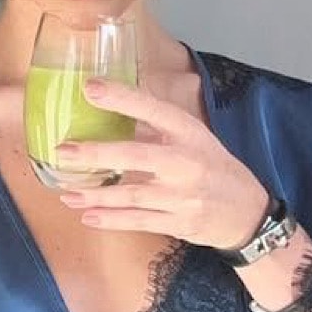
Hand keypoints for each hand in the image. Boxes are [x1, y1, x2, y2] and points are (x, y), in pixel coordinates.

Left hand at [55, 77, 269, 249]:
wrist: (248, 213)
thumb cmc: (215, 168)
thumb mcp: (196, 138)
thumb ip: (159, 127)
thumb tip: (116, 106)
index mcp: (190, 134)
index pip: (153, 110)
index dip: (122, 98)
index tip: (89, 88)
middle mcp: (187, 163)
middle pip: (136, 156)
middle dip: (97, 154)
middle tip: (64, 152)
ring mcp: (183, 196)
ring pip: (131, 195)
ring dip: (96, 195)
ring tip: (67, 192)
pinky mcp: (179, 223)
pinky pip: (139, 222)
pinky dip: (112, 220)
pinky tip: (88, 216)